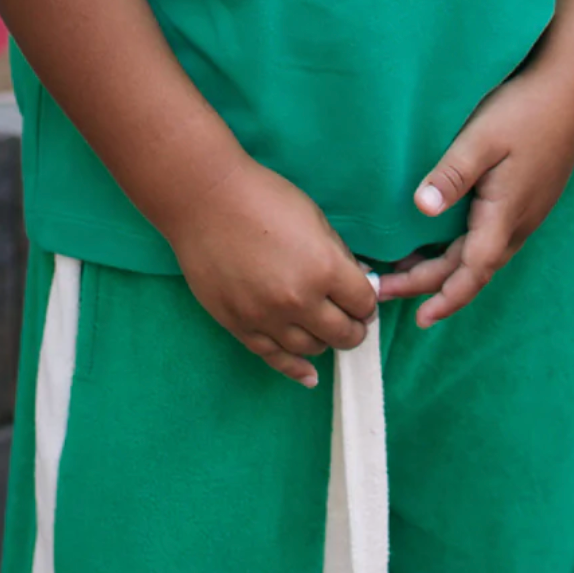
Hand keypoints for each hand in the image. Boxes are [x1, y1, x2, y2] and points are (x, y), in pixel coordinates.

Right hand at [163, 157, 379, 388]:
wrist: (205, 201)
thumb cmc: (263, 198)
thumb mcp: (315, 219)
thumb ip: (339, 256)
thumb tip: (359, 280)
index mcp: (324, 269)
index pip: (364, 304)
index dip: (368, 302)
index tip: (364, 299)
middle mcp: (299, 301)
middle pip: (343, 334)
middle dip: (354, 328)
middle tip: (352, 320)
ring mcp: (267, 318)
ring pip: (311, 349)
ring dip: (324, 342)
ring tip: (325, 331)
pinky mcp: (239, 326)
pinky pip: (274, 358)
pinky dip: (296, 369)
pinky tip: (309, 374)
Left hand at [374, 67, 573, 327]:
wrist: (570, 88)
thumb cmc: (525, 110)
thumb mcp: (481, 139)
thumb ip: (452, 175)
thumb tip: (422, 210)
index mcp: (505, 214)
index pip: (472, 272)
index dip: (445, 298)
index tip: (419, 318)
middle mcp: (519, 222)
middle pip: (472, 269)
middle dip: (429, 285)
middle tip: (385, 289)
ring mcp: (527, 211)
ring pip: (483, 255)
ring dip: (446, 269)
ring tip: (406, 271)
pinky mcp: (528, 198)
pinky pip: (492, 239)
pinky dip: (463, 251)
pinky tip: (444, 240)